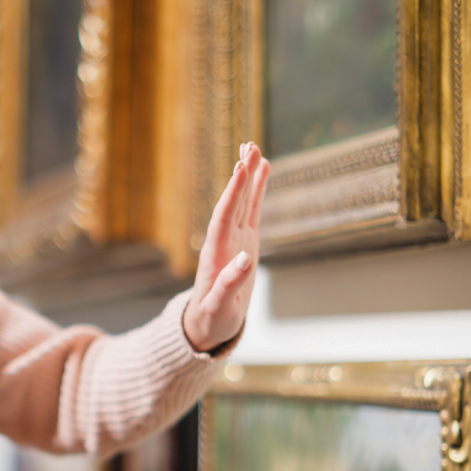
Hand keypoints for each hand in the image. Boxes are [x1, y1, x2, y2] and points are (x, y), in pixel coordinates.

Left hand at [182, 142, 269, 352]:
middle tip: (250, 147)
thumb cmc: (212, 319)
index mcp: (216, 254)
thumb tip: (246, 259)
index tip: (240, 169)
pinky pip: (252, 211)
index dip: (233, 193)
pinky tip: (263, 169)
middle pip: (233, 202)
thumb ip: (228, 285)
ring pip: (242, 201)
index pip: (224, 217)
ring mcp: (235, 239)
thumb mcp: (219, 308)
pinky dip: (257, 190)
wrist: (208, 324)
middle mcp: (224, 241)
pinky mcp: (246, 241)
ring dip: (248, 176)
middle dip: (241, 176)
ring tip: (254, 148)